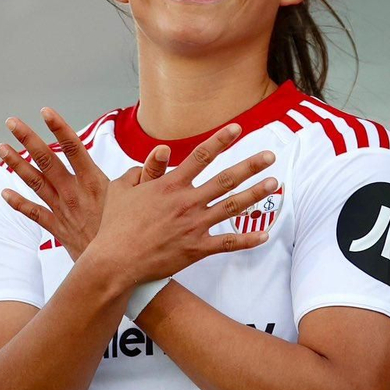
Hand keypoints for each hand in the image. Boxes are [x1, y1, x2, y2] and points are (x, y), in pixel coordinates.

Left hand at [0, 107, 168, 257]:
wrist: (116, 269)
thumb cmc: (132, 233)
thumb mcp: (143, 201)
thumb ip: (150, 173)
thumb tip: (163, 151)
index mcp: (94, 182)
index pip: (74, 149)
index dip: (59, 129)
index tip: (45, 111)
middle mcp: (74, 193)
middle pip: (47, 161)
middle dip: (28, 140)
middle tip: (12, 122)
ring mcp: (63, 210)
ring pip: (35, 183)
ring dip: (17, 165)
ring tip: (1, 148)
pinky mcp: (57, 228)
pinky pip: (34, 214)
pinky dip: (18, 204)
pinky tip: (4, 193)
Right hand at [82, 124, 278, 287]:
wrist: (116, 260)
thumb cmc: (114, 226)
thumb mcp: (120, 191)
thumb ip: (139, 173)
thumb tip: (151, 159)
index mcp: (170, 185)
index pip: (201, 156)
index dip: (221, 141)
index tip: (237, 128)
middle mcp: (186, 202)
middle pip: (226, 179)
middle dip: (250, 166)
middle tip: (270, 156)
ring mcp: (194, 225)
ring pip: (232, 206)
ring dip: (255, 194)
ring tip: (274, 183)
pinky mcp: (196, 248)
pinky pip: (227, 243)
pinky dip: (247, 239)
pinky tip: (265, 234)